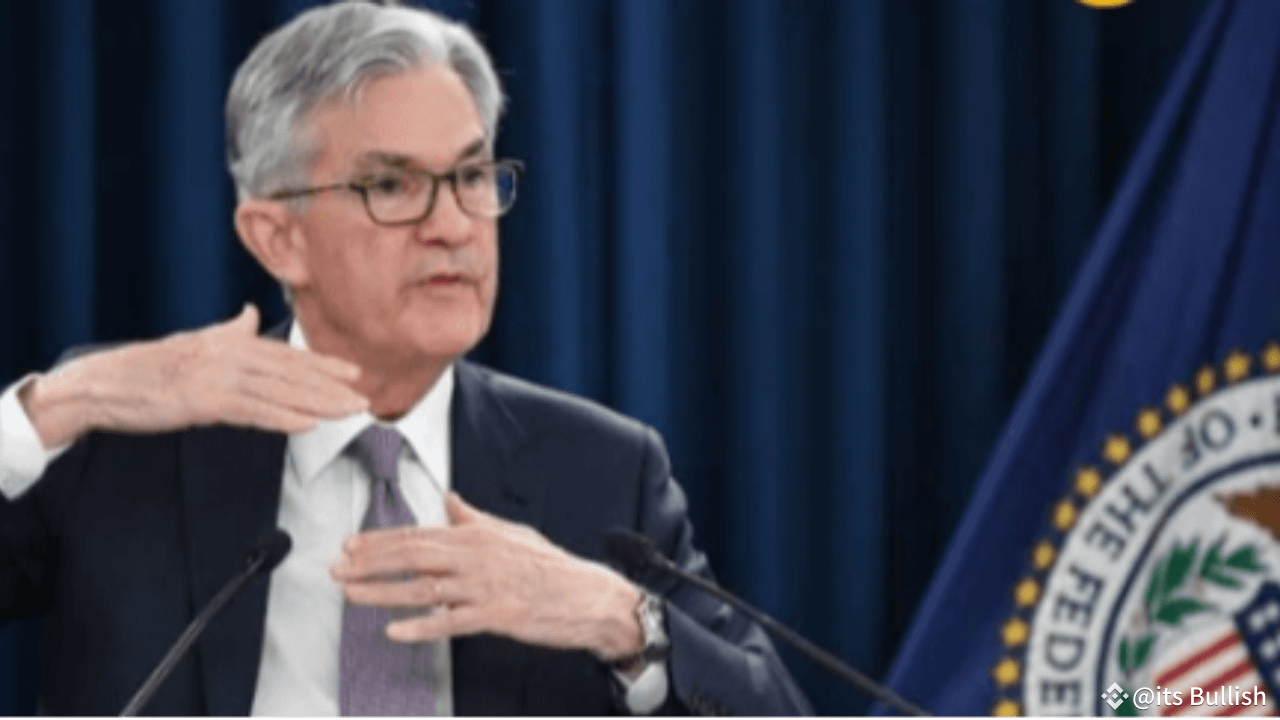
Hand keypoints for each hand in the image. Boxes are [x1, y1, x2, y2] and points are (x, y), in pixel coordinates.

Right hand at [21, 304, 368, 447]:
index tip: (356, 373)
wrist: (104, 383)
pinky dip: (284, 416)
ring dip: (319, 403)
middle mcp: (230, 355)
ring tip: (350, 412)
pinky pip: (253, 410)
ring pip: (281, 391)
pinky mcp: (203, 401)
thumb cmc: (150, 367)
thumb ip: (229, 330)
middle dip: (333, 387)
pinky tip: (309, 424)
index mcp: (231, 343)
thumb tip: (250, 313)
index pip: (288, 356)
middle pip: (293, 373)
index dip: (325, 365)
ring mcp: (218, 377)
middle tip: (366, 399)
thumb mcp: (195, 342)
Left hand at [331, 492, 644, 659]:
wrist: (588, 596)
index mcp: (477, 535)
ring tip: (351, 596)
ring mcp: (485, 587)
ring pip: (423, 589)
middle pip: (413, 557)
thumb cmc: (550, 566)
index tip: (349, 546)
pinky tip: (392, 631)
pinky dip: (420, 627)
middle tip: (337, 569)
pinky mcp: (496, 615)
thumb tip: (451, 499)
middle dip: (370, 562)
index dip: (380, 540)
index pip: (419, 534)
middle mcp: (476, 556)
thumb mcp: (512, 533)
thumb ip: (475, 518)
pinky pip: (450, 622)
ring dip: (382, 593)